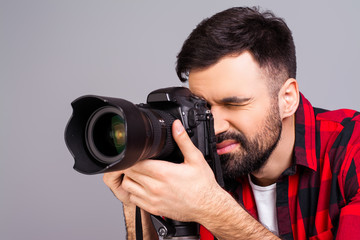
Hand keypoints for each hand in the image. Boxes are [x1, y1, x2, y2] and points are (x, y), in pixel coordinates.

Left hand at [104, 119, 221, 222]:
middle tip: (140, 161)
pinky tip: (144, 186)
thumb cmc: (203, 185)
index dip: (135, 155)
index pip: (136, 162)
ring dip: (131, 178)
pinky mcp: (153, 209)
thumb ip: (183, 140)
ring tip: (140, 173)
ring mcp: (152, 199)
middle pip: (129, 172)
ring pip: (127, 186)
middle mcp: (155, 187)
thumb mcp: (195, 159)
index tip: (140, 153)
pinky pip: (133, 199)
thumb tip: (176, 126)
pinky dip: (134, 192)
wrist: (208, 207)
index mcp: (164, 173)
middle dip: (132, 165)